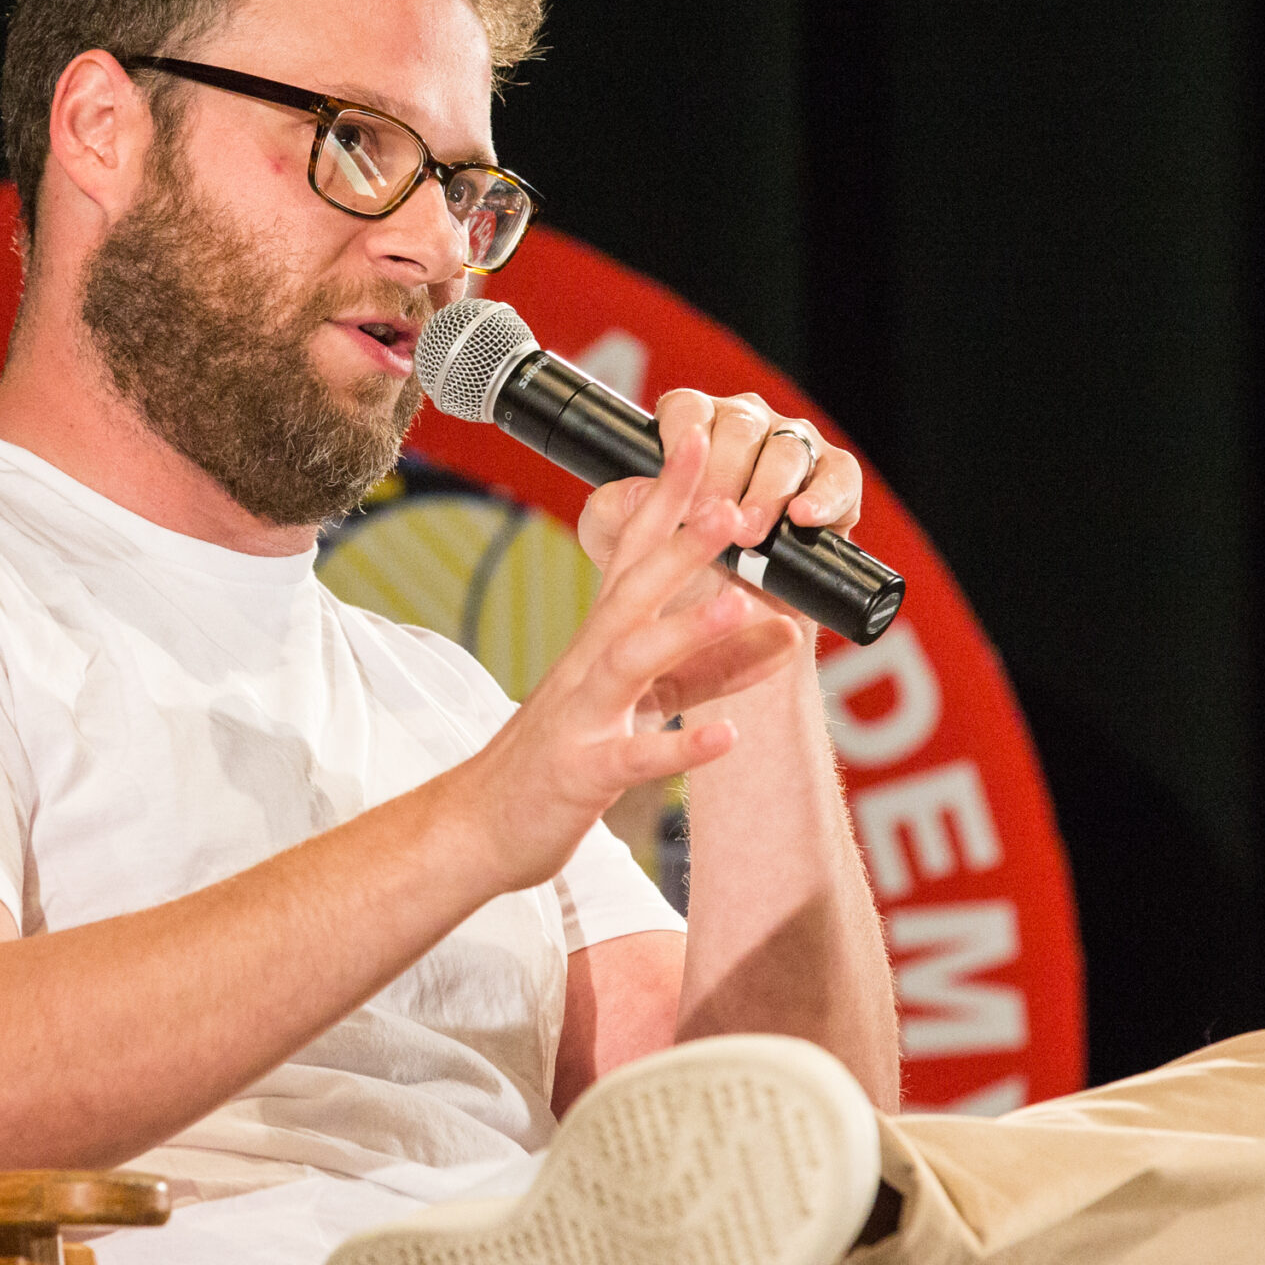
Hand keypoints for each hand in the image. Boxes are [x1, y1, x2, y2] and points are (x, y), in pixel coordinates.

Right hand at [450, 434, 803, 891]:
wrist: (482, 823)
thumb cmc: (561, 754)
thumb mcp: (640, 701)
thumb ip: (710, 666)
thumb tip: (781, 628)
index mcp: (601, 640)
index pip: (634, 554)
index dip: (663, 499)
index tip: (695, 441)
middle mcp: (588, 665)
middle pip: (635, 592)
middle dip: (683, 544)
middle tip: (732, 502)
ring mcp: (583, 717)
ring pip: (632, 662)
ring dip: (685, 630)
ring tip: (738, 602)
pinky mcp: (583, 773)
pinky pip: (634, 757)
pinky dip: (680, 746)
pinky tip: (727, 738)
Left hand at [576, 390, 863, 600]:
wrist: (722, 628)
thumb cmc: (671, 570)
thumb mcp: (623, 543)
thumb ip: (614, 510)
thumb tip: (638, 488)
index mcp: (693, 427)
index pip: (687, 410)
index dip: (681, 443)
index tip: (674, 487)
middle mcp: (746, 428)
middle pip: (739, 426)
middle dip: (723, 474)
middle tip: (710, 519)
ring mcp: (793, 450)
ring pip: (787, 449)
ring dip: (767, 491)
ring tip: (750, 534)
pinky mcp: (835, 481)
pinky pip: (839, 475)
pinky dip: (825, 495)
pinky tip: (803, 517)